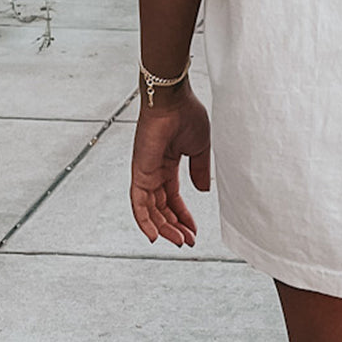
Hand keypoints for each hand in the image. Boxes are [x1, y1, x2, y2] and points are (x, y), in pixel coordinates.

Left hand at [130, 81, 210, 246]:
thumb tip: (203, 191)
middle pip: (162, 208)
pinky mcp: (139, 173)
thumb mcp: (200, 148)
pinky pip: (138, 203)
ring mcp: (145, 173)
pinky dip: (144, 221)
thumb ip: (200, 171)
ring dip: (164, 228)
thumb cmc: (187, 114)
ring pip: (151, 210)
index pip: (174, 198)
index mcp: (169, 164)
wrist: (173, 100)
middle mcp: (154, 171)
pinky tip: (154, 236)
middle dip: (175, 226)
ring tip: (179, 241)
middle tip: (187, 241)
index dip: (183, 216)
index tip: (193, 231)